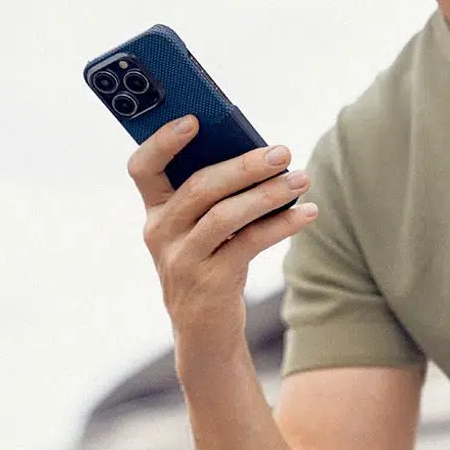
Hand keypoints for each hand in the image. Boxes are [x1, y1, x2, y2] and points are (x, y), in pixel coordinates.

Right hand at [127, 114, 317, 340]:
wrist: (205, 330)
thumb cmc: (209, 260)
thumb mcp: (199, 227)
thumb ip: (214, 192)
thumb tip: (260, 154)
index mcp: (154, 209)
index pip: (142, 168)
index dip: (163, 141)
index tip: (193, 119)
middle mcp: (160, 233)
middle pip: (199, 187)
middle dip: (243, 165)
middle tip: (281, 152)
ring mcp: (182, 260)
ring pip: (225, 215)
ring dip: (268, 194)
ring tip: (301, 180)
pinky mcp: (210, 282)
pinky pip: (249, 243)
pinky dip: (281, 225)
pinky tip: (306, 213)